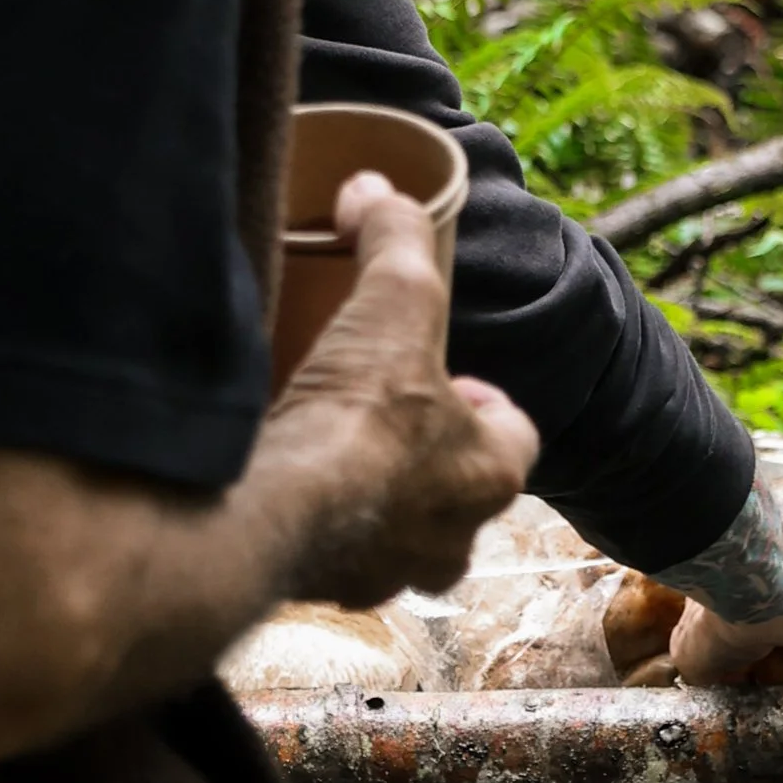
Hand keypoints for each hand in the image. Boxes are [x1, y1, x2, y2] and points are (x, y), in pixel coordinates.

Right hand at [272, 174, 538, 599]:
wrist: (269, 517)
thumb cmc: (358, 421)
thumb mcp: (392, 304)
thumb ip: (394, 241)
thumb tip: (376, 191)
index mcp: (494, 476)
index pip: (513, 433)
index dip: (480, 399)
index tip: (442, 374)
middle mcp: (452, 542)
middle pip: (455, 491)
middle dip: (425, 455)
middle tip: (380, 412)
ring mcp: (385, 576)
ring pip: (395, 533)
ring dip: (370, 496)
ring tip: (325, 448)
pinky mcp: (321, 590)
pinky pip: (329, 556)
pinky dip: (314, 524)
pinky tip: (280, 484)